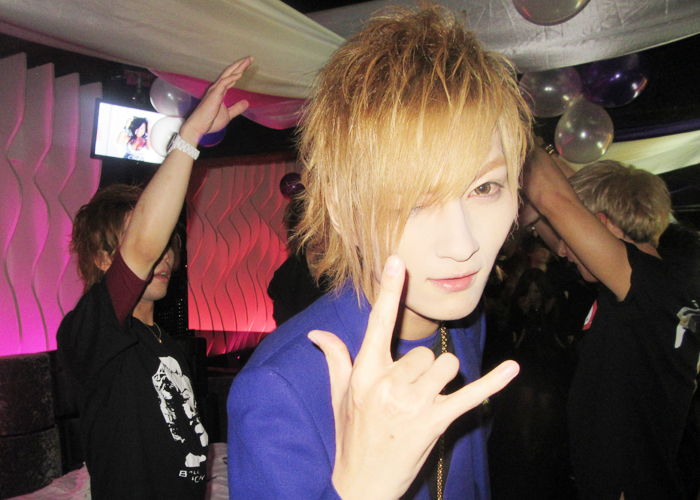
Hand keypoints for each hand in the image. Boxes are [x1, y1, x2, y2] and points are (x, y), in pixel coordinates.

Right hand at [178, 57, 252, 145]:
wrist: (199, 127)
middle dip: (240, 65)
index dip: (239, 71)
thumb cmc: (210, 121)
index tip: (248, 65)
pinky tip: (239, 74)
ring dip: (238, 68)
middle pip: (230, 73)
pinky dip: (232, 78)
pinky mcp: (214, 94)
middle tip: (250, 58)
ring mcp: (215, 90)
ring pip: (228, 75)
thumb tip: (246, 102)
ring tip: (247, 61)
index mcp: (220, 92)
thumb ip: (236, 108)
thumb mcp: (228, 115)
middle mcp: (217, 88)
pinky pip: (224, 83)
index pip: (231, 78)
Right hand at [308, 256, 519, 499]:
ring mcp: (414, 405)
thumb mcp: (340, 395)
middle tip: (406, 393)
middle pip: (424, 351)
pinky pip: (472, 396)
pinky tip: (512, 368)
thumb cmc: (350, 435)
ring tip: (425, 399)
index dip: (388, 290)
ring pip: (446, 366)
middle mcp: (389, 385)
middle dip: (420, 368)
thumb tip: (316, 334)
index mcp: (365, 373)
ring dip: (441, 378)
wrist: (361, 485)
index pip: (378, 323)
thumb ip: (335, 358)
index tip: (398, 261)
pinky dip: (494, 382)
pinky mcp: (437, 423)